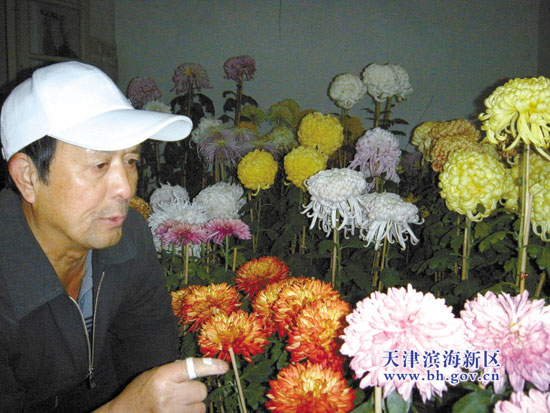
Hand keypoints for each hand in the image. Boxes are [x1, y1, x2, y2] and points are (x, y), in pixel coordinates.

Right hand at [95, 358, 228, 412]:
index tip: (223, 367)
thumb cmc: (139, 393)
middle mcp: (168, 395)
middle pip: (201, 391)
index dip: (210, 366)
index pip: (192, 368)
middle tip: (183, 393)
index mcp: (162, 377)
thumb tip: (203, 368)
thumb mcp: (154, 375)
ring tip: (177, 406)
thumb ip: (176, 371)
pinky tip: (178, 412)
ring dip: (193, 407)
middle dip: (195, 392)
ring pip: (200, 408)